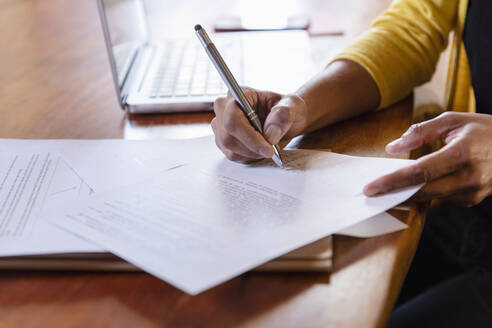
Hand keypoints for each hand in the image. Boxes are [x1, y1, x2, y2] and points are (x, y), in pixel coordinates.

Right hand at [211, 87, 307, 162]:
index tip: (268, 148)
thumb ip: (283, 116)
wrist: (286, 119)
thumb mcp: (292, 107)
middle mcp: (225, 108)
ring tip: (268, 147)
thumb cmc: (287, 109)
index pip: (233, 118)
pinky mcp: (223, 140)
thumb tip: (270, 133)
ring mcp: (222, 125)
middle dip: (252, 148)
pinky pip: (232, 155)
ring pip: (230, 148)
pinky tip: (260, 149)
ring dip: (252, 153)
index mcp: (240, 94)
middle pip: (228, 136)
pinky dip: (249, 157)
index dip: (249, 136)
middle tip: (272, 150)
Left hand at [364, 112, 491, 205]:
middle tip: (370, 192)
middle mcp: (469, 177)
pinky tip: (412, 187)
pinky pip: (441, 199)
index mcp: (462, 153)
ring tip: (385, 188)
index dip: (392, 181)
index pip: (420, 172)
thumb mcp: (452, 120)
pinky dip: (425, 193)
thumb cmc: (484, 130)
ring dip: (406, 194)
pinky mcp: (472, 200)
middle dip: (393, 193)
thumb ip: (420, 132)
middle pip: (422, 191)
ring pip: (430, 198)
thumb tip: (392, 148)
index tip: (371, 188)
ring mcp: (472, 192)